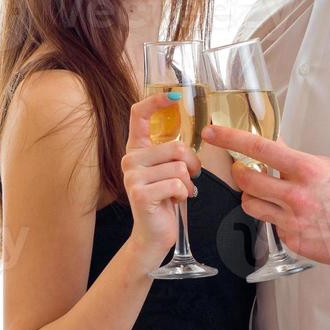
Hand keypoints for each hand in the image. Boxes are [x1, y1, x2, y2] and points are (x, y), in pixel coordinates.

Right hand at [121, 92, 201, 254]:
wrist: (154, 234)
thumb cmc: (166, 199)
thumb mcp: (169, 169)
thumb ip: (173, 150)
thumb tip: (199, 127)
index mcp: (137, 149)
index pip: (138, 115)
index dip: (156, 101)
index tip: (174, 95)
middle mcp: (130, 159)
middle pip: (176, 146)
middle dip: (192, 164)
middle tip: (188, 179)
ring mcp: (132, 176)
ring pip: (179, 166)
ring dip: (188, 183)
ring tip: (178, 192)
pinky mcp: (139, 193)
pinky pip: (176, 183)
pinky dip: (184, 193)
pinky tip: (174, 200)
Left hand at [200, 125, 329, 264]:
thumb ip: (299, 164)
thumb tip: (276, 155)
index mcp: (307, 170)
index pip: (259, 148)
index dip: (230, 138)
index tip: (212, 132)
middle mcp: (296, 195)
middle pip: (246, 181)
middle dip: (241, 174)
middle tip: (246, 171)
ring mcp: (293, 221)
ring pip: (251, 205)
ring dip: (254, 198)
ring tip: (270, 196)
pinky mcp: (294, 242)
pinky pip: (272, 227)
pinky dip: (278, 220)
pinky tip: (299, 219)